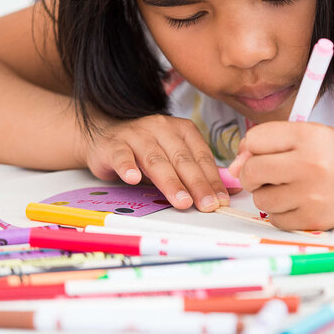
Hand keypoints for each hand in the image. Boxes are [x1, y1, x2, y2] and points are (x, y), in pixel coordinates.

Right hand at [80, 114, 233, 211]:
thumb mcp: (174, 156)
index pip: (201, 156)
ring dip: (170, 182)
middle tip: (207, 205)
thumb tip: (227, 192)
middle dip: (197, 184)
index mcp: (181, 129)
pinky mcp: (114, 145)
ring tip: (182, 201)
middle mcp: (161, 128)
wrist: (106, 134)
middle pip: (182, 159)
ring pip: (155, 160)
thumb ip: (197, 171)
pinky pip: (122, 156)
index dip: (212, 179)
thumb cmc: (146, 149)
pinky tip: (133, 179)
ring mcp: (136, 135)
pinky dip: (127, 167)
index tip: (220, 201)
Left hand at [231, 121, 333, 230]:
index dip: (251, 147)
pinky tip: (298, 202)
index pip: (255, 139)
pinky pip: (275, 219)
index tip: (261, 153)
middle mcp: (310, 164)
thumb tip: (233, 168)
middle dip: (252, 174)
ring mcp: (312, 195)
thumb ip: (271, 143)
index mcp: (309, 135)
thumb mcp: (311, 135)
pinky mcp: (314, 219)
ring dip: (267, 195)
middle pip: (251, 172)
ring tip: (289, 188)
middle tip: (269, 174)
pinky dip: (280, 212)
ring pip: (260, 199)